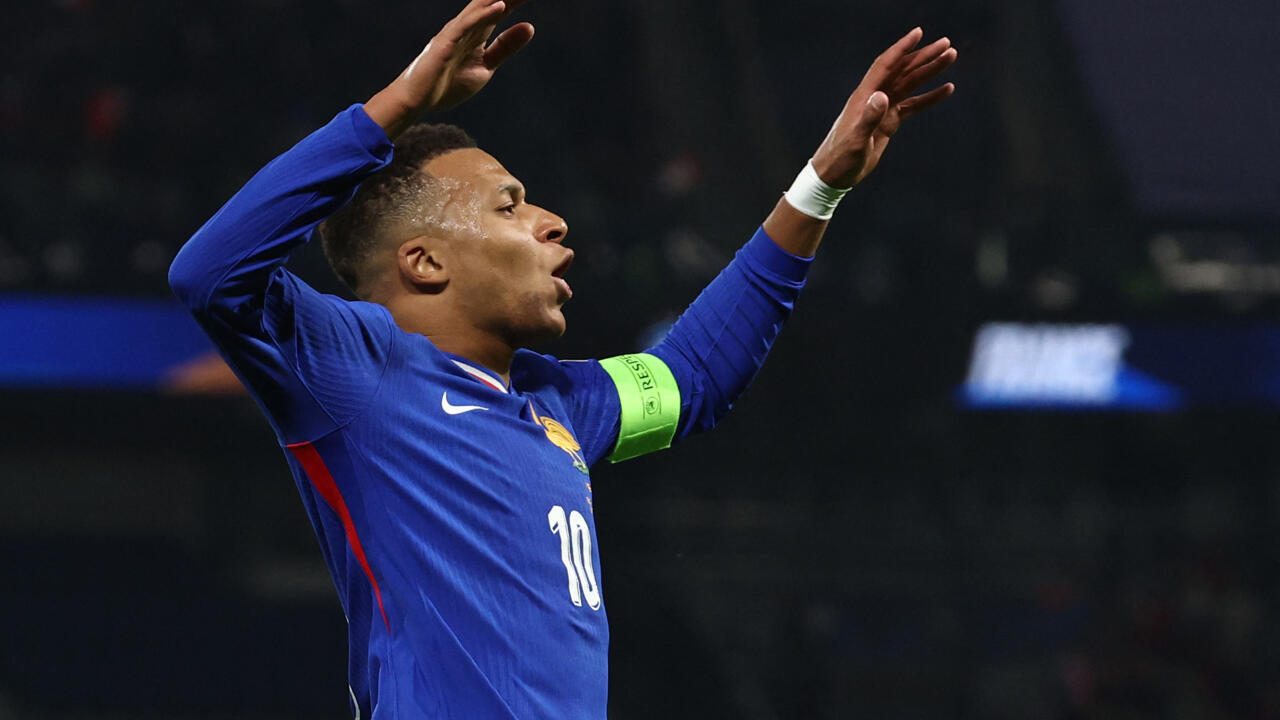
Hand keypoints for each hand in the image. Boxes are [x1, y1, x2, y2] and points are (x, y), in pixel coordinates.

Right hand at [366, 0, 534, 137]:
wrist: (418, 102)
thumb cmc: (447, 84)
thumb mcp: (486, 66)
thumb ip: (506, 47)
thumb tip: (530, 26)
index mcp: (476, 31)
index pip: (501, 7)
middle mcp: (465, 26)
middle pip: (491, 2)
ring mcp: (455, 33)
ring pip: (480, 7)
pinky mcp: (445, 43)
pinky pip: (466, 25)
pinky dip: (483, 15)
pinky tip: (500, 6)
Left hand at [811, 28, 955, 187]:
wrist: (834, 175)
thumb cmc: (840, 158)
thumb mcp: (855, 141)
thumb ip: (868, 119)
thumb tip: (882, 96)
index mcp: (864, 97)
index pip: (885, 66)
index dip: (901, 48)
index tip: (919, 33)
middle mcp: (874, 98)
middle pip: (902, 71)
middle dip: (924, 56)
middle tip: (947, 44)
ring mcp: (882, 109)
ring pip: (909, 84)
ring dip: (929, 71)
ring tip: (950, 58)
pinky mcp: (888, 122)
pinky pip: (912, 105)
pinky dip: (929, 97)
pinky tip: (946, 89)